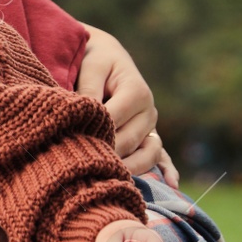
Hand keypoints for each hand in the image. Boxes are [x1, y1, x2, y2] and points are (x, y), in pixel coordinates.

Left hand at [77, 24, 176, 185]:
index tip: (69, 144)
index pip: (113, 120)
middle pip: (127, 141)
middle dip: (104, 153)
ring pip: (144, 154)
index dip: (92, 133)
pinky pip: (160, 155)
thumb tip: (86, 117)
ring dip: (127, 168)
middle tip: (78, 166)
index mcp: (137, 92)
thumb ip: (88, 91)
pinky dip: (167, 170)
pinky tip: (172, 185)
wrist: (107, 55)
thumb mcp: (91, 68)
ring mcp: (151, 125)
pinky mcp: (150, 135)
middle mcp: (148, 111)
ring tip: (108, 180)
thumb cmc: (95, 60)